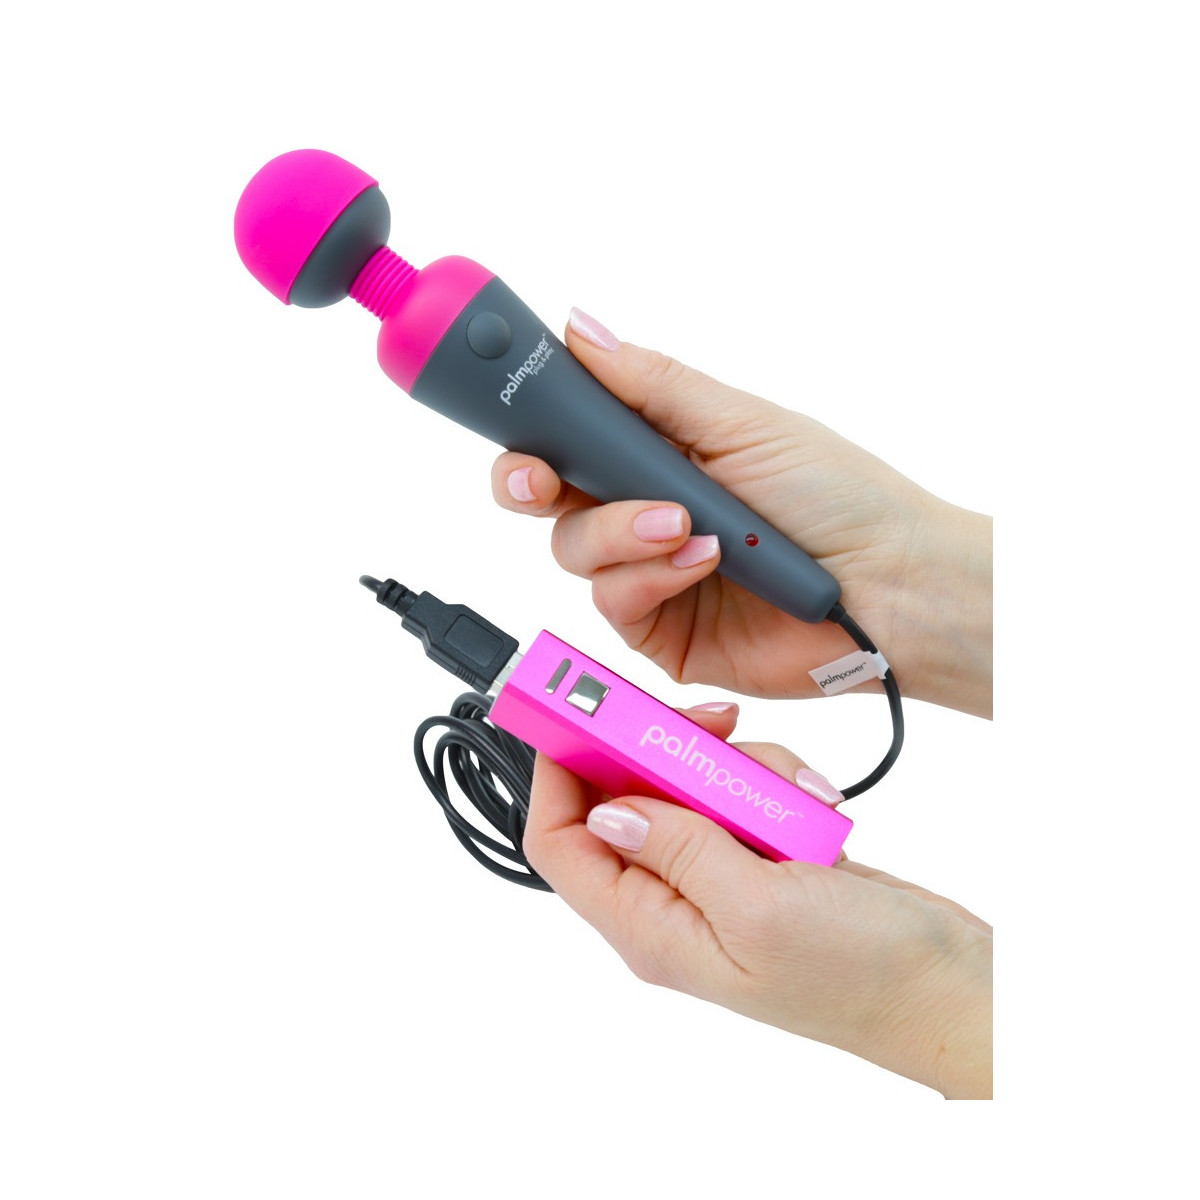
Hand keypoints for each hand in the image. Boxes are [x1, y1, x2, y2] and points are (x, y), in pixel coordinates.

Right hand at [491, 309, 991, 716]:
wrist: (891, 586)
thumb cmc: (838, 496)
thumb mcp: (740, 422)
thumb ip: (652, 385)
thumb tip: (582, 330)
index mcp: (657, 450)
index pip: (567, 433)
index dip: (529, 425)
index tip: (510, 411)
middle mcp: (641, 509)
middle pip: (546, 495)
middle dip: (532, 483)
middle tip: (542, 479)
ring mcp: (647, 572)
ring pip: (573, 550)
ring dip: (619, 531)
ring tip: (682, 523)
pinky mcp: (658, 630)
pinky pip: (612, 603)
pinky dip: (649, 578)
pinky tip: (700, 562)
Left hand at [525, 704, 992, 1098]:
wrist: (948, 989)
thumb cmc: (861, 975)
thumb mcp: (756, 908)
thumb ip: (676, 851)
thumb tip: (606, 810)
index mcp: (650, 928)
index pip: (561, 843)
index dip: (556, 775)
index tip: (579, 714)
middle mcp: (672, 904)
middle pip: (623, 800)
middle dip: (662, 752)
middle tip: (712, 726)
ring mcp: (718, 879)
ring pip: (689, 787)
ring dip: (740, 772)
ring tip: (793, 799)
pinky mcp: (760, 859)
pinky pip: (740, 795)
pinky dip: (775, 785)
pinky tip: (815, 808)